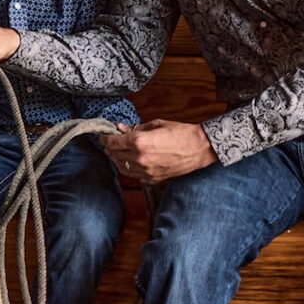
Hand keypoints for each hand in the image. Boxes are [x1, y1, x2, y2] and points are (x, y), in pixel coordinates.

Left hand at [98, 119, 216, 182]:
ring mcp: (146, 171)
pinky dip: (131, 170)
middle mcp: (140, 158)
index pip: (113, 142)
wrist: (199, 148)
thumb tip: (122, 129)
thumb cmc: (181, 133)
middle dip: (110, 149)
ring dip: (118, 160)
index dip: (105, 139)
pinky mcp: (153, 178)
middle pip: (115, 155)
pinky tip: (133, 163)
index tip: (103, 136)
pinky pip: (135, 176)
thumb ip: (137, 128)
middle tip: (110, 144)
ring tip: (119, 154)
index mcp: (139, 142)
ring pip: (123, 168)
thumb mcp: (157, 125)